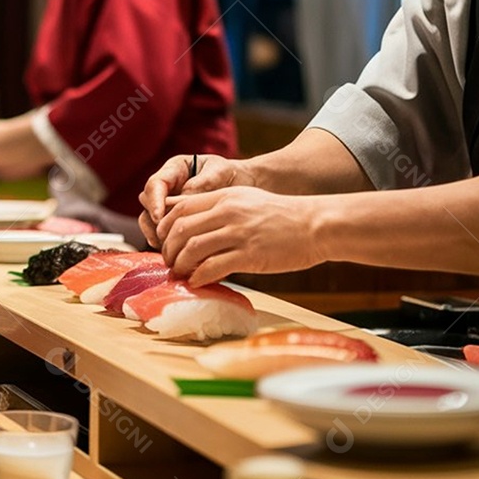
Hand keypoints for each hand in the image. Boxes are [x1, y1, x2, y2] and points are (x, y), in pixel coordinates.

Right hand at [139, 155, 253, 247]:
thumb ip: (202, 183)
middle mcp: (166, 189)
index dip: (154, 201)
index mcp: (174, 171)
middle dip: (154, 221)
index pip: (155, 185)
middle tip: (167, 236)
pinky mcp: (173, 224)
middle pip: (147, 205)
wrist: (243, 186)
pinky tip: (180, 254)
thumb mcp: (219, 172)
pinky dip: (168, 245)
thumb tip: (184, 199)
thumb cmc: (230, 174)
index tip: (159, 216)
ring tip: (172, 248)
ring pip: (150, 223)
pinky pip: (162, 236)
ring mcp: (167, 207)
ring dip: (158, 236)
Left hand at [156, 187, 326, 285]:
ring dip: (180, 266)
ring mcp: (238, 233)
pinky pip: (212, 267)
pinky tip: (198, 282)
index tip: (163, 242)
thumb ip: (217, 206)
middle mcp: (227, 211)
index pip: (179, 208)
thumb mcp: (245, 199)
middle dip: (168, 250)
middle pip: (179, 229)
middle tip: (170, 263)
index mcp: (224, 196)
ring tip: (181, 275)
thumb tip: (188, 217)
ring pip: (191, 249)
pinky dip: (198, 277)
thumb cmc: (281, 215)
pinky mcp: (250, 255)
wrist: (314, 224)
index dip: (164, 227)